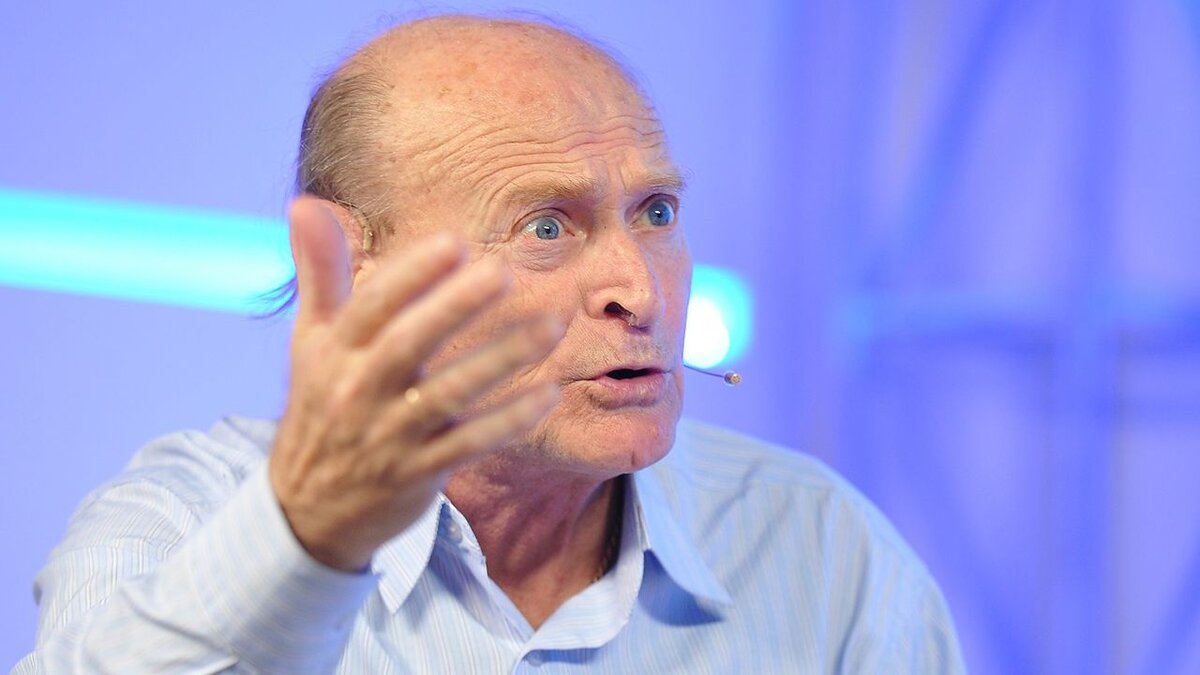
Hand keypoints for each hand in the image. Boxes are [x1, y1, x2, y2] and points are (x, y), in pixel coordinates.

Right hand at [268, 196, 561, 570]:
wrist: (307, 510)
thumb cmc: (321, 406)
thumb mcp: (311, 341)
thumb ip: (318, 273)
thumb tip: (305, 201)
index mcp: (335, 352)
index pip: (371, 307)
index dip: (410, 275)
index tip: (454, 242)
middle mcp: (359, 391)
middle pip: (408, 344)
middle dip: (454, 307)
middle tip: (504, 271)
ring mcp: (390, 435)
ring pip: (449, 394)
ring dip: (502, 358)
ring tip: (551, 324)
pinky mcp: (419, 473)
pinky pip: (471, 444)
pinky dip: (509, 420)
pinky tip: (549, 392)